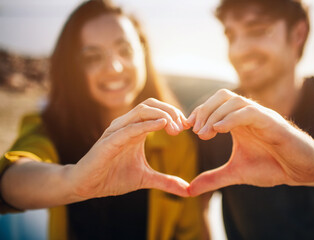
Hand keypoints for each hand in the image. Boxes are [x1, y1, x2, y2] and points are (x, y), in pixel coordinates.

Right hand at [68, 98, 190, 198]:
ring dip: (162, 115)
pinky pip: (130, 128)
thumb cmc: (113, 177)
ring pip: (141, 111)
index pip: (157, 111)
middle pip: (151, 105)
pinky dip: (147, 124)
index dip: (174, 115)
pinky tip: (162, 125)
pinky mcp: (109, 141)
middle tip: (183, 127)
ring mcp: (117, 131)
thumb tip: (187, 190)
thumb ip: (165, 181)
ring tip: (176, 128)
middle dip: (170, 111)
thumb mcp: (145, 179)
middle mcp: (126, 126)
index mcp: (135, 130)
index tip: (187, 127)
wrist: (87, 185)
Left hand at [187, 89, 313, 195]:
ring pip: (234, 100)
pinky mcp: (272, 122)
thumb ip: (213, 178)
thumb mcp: (236, 173)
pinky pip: (250, 112)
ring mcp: (261, 116)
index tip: (186, 128)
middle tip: (194, 131)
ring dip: (214, 114)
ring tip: (204, 133)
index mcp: (238, 121)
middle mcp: (248, 114)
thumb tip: (189, 190)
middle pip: (221, 96)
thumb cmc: (272, 167)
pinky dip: (232, 118)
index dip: (198, 113)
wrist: (302, 171)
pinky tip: (218, 130)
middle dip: (204, 110)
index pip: (214, 105)